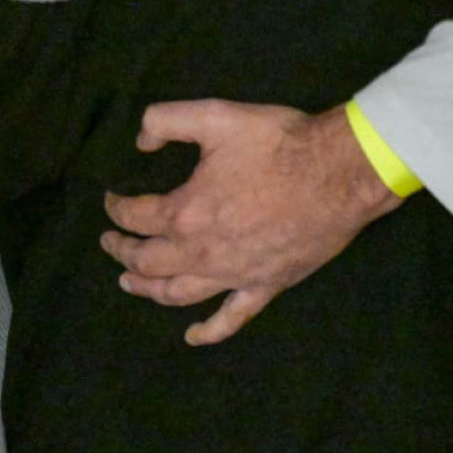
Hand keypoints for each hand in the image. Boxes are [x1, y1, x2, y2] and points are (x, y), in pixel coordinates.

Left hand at [100, 100, 399, 344]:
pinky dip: (209, 331)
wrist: (341, 173)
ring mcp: (235, 274)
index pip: (137, 217)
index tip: (111, 201)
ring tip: (129, 284)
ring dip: (148, 290)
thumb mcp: (215, 116)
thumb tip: (140, 141)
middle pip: (148, 262)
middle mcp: (203, 252)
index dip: (117, 209)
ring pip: (178, 293)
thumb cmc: (279, 143)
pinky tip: (192, 336)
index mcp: (186, 212)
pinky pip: (232, 317)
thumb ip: (166, 120)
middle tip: (110, 243)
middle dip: (122, 252)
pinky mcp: (266, 286)